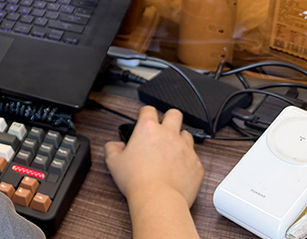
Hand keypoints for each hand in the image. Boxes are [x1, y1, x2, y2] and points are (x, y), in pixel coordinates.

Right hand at [105, 106, 203, 238]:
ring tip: (171, 151)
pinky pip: (194, 157)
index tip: (144, 119)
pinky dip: (187, 160)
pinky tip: (178, 170)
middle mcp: (169, 134)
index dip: (145, 113)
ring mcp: (185, 148)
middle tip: (163, 129)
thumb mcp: (114, 162)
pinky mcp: (196, 164)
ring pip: (187, 134)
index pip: (148, 109)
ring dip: (179, 139)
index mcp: (148, 129)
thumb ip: (112, 148)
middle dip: (169, 118)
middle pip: (174, 114)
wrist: (158, 199)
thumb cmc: (137, 181)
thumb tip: (115, 145)